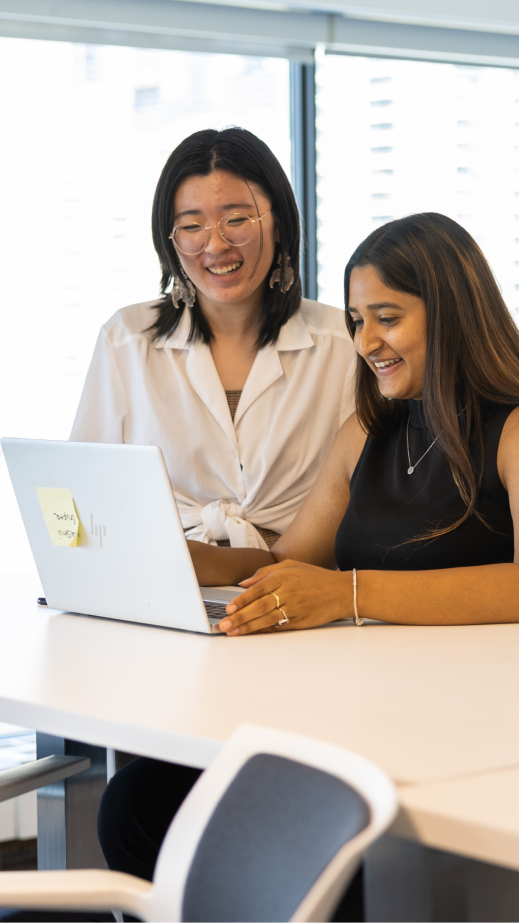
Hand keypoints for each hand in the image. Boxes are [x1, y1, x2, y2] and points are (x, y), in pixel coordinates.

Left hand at [218, 559, 351, 635]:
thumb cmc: (316, 578)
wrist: (342, 592)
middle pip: (258, 606)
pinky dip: (264, 630)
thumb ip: (265, 572)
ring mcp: (294, 608)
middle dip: (239, 617)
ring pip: (266, 619)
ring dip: (248, 627)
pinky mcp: (300, 621)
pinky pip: (279, 627)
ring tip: (233, 633)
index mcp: (284, 576)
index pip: (257, 589)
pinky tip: (252, 633)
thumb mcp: (291, 566)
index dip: (241, 600)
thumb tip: (243, 583)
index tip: (228, 608)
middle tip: (224, 624)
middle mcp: (288, 592)